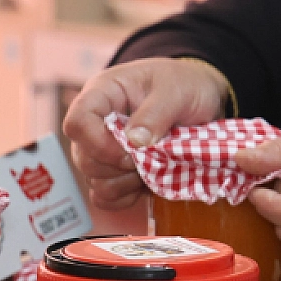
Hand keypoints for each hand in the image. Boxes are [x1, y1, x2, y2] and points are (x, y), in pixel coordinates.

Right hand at [62, 58, 227, 213]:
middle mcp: (96, 123)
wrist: (203, 97)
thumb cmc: (186, 84)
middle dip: (119, 166)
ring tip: (155, 166)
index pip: (77, 122)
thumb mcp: (177, 91)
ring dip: (125, 182)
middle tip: (153, 157)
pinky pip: (104, 196)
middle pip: (84, 158)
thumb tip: (134, 142)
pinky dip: (125, 196)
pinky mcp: (116, 170)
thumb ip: (155, 113)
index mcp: (103, 94)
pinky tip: (147, 182)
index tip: (132, 151)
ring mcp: (103, 148)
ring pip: (93, 180)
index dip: (99, 144)